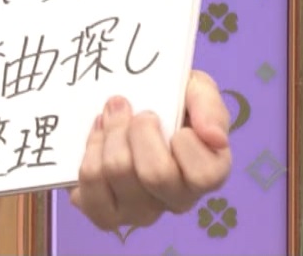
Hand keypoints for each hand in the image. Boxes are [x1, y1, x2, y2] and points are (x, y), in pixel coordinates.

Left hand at [69, 70, 231, 230]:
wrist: (129, 104)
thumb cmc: (170, 100)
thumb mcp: (197, 90)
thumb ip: (210, 107)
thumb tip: (213, 137)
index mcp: (207, 175)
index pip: (204, 175)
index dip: (184, 140)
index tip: (167, 117)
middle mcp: (176, 200)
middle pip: (154, 174)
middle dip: (135, 129)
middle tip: (125, 105)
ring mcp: (141, 212)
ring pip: (117, 174)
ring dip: (107, 135)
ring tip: (108, 115)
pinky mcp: (105, 213)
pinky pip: (90, 189)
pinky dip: (89, 153)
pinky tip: (97, 136)